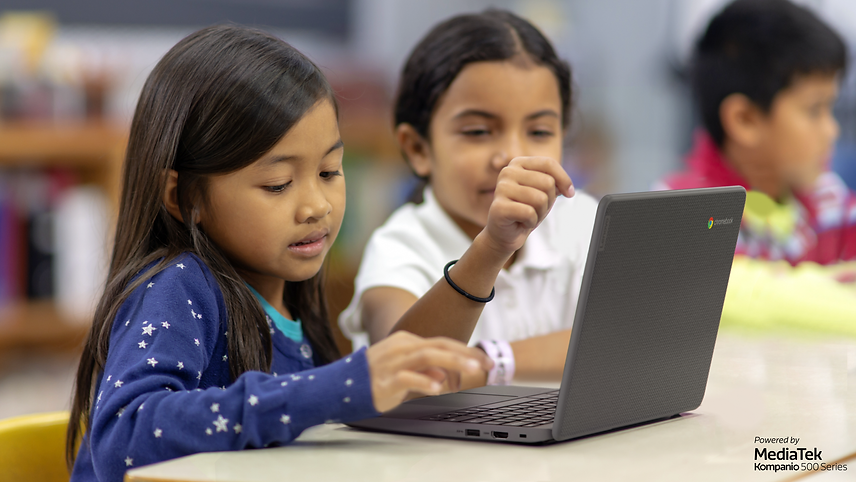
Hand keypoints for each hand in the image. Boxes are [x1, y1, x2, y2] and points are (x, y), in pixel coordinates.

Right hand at [365, 331, 493, 411]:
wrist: (339, 386)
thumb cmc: (372, 378)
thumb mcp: (403, 372)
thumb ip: (423, 371)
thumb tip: (442, 375)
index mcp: (406, 341)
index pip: (441, 342)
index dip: (466, 350)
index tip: (485, 360)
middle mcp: (400, 347)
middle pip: (438, 345)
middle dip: (466, 353)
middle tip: (487, 363)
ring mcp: (391, 362)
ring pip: (426, 356)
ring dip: (452, 362)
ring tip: (471, 370)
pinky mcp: (384, 379)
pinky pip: (407, 378)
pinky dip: (424, 382)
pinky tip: (438, 388)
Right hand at [481, 156, 573, 255]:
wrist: (506, 234)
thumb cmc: (526, 210)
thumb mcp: (544, 193)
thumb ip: (554, 182)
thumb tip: (566, 187)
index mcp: (518, 163)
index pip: (548, 163)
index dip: (564, 179)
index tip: (569, 194)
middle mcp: (507, 172)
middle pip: (547, 182)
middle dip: (549, 201)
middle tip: (537, 209)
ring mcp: (501, 188)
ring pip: (540, 199)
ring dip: (540, 213)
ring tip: (528, 216)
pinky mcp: (498, 207)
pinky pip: (529, 213)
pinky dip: (531, 222)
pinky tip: (521, 223)